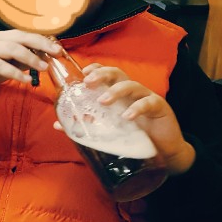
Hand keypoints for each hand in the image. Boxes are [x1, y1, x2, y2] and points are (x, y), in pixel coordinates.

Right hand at [0, 30, 61, 90]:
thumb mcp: (6, 63)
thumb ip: (21, 60)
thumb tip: (42, 59)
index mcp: (3, 37)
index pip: (27, 34)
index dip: (43, 40)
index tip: (58, 49)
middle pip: (22, 37)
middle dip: (41, 44)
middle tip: (55, 53)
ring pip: (12, 49)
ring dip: (30, 58)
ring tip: (43, 67)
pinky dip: (14, 72)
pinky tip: (26, 80)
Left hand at [79, 64, 196, 174]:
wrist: (163, 152)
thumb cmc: (133, 136)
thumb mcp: (107, 129)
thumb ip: (85, 124)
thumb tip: (58, 125)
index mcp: (118, 94)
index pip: (107, 74)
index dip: (95, 69)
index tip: (83, 72)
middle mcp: (131, 92)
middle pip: (118, 73)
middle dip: (102, 74)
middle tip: (88, 82)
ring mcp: (146, 97)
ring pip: (132, 85)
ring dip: (115, 91)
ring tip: (102, 101)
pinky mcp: (160, 107)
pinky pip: (149, 102)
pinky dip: (137, 108)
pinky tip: (127, 116)